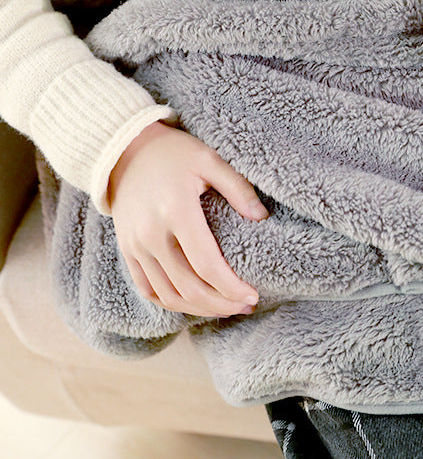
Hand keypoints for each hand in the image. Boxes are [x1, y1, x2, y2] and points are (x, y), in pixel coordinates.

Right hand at [108, 121, 269, 316]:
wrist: (124, 149)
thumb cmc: (174, 152)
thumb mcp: (209, 160)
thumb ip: (237, 187)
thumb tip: (262, 217)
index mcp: (176, 211)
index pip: (206, 264)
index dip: (231, 286)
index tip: (253, 295)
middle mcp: (151, 234)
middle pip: (188, 287)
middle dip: (221, 303)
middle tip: (246, 305)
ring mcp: (135, 245)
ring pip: (167, 294)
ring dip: (198, 308)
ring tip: (226, 307)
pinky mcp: (127, 250)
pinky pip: (148, 289)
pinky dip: (172, 302)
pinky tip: (195, 303)